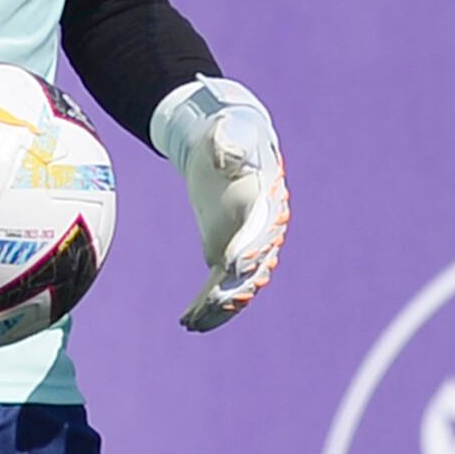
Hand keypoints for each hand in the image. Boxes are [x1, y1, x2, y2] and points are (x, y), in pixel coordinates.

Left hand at [154, 78, 291, 331]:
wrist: (228, 142)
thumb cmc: (228, 133)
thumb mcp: (229, 131)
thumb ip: (230, 142)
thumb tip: (226, 153)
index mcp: (266, 201)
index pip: (262, 229)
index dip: (249, 247)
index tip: (232, 263)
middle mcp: (262, 230)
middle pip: (254, 265)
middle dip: (234, 287)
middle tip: (212, 301)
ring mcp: (245, 246)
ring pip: (237, 285)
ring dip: (218, 306)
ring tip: (194, 322)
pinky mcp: (225, 254)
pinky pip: (219, 285)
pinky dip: (206, 305)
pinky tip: (188, 321)